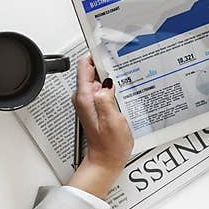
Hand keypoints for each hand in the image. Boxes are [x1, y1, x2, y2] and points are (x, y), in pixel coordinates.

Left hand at [68, 55, 133, 199]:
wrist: (106, 162)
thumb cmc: (109, 145)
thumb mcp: (112, 120)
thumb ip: (107, 98)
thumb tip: (106, 82)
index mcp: (85, 97)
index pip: (84, 65)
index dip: (96, 54)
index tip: (106, 47)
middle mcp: (83, 97)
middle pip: (92, 70)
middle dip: (106, 65)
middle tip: (122, 63)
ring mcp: (88, 101)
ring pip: (98, 79)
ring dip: (110, 77)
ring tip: (125, 76)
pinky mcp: (95, 106)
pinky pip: (102, 89)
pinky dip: (111, 87)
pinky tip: (122, 91)